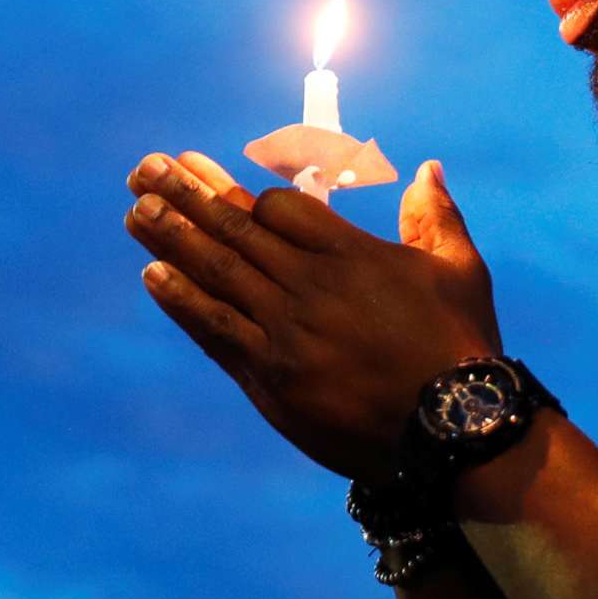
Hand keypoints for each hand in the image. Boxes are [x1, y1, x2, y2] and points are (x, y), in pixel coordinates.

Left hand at [123, 149, 501, 480]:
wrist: (452, 432)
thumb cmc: (462, 348)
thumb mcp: (461, 271)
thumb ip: (435, 216)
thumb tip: (427, 168)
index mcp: (352, 254)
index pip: (281, 207)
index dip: (246, 193)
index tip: (211, 176)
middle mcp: (310, 286)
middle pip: (236, 229)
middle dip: (186, 193)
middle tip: (147, 166)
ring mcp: (286, 332)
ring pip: (217, 272)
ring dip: (171, 237)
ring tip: (135, 208)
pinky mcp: (271, 378)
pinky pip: (216, 329)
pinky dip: (183, 300)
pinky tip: (153, 275)